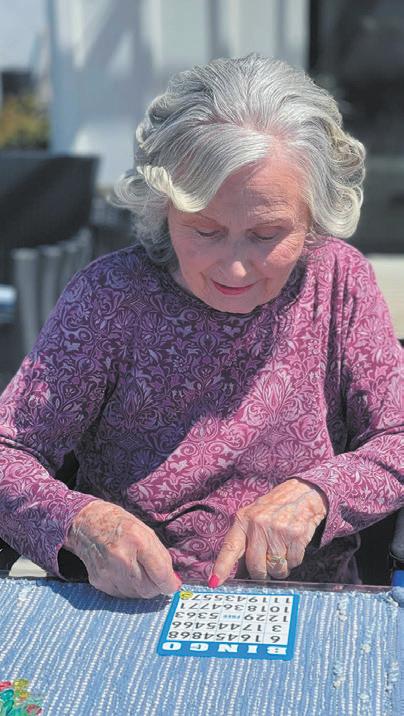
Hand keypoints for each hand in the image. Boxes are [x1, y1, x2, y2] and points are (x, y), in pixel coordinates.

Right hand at [64, 500, 181, 597]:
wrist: (88, 523)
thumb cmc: (121, 524)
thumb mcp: (146, 532)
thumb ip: (161, 557)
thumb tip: (172, 583)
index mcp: (137, 540)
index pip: (160, 573)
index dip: (169, 583)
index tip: (172, 585)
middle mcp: (121, 557)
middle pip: (148, 589)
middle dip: (156, 587)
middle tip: (155, 578)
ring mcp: (107, 571)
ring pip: (135, 595)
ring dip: (142, 588)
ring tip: (138, 572)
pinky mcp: (98, 581)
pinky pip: (121, 595)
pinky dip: (128, 589)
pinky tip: (125, 574)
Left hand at [210, 478, 327, 584]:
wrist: (303, 493)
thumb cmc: (275, 509)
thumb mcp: (254, 518)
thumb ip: (245, 542)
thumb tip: (238, 574)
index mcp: (243, 519)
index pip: (230, 547)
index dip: (221, 567)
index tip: (214, 582)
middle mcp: (258, 524)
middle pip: (255, 566)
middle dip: (262, 573)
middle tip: (267, 565)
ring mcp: (277, 529)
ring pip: (276, 568)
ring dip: (280, 567)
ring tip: (282, 550)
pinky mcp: (295, 535)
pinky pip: (293, 563)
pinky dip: (294, 560)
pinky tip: (293, 546)